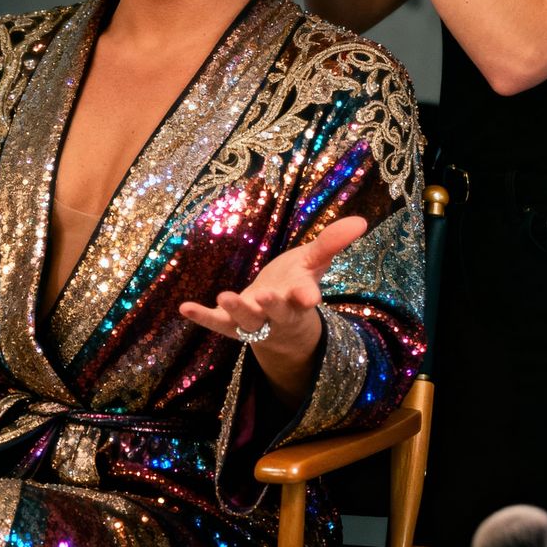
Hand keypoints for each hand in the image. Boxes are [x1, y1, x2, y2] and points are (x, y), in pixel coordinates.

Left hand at [179, 214, 367, 365]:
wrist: (281, 325)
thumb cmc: (296, 286)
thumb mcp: (312, 263)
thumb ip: (331, 243)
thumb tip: (361, 220)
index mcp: (299, 298)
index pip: (305, 298)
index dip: (306, 297)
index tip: (310, 297)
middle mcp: (277, 314)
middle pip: (275, 313)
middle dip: (270, 305)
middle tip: (263, 295)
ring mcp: (253, 322)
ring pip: (246, 320)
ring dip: (236, 309)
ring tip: (224, 296)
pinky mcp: (231, 324)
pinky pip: (216, 323)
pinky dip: (203, 317)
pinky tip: (185, 307)